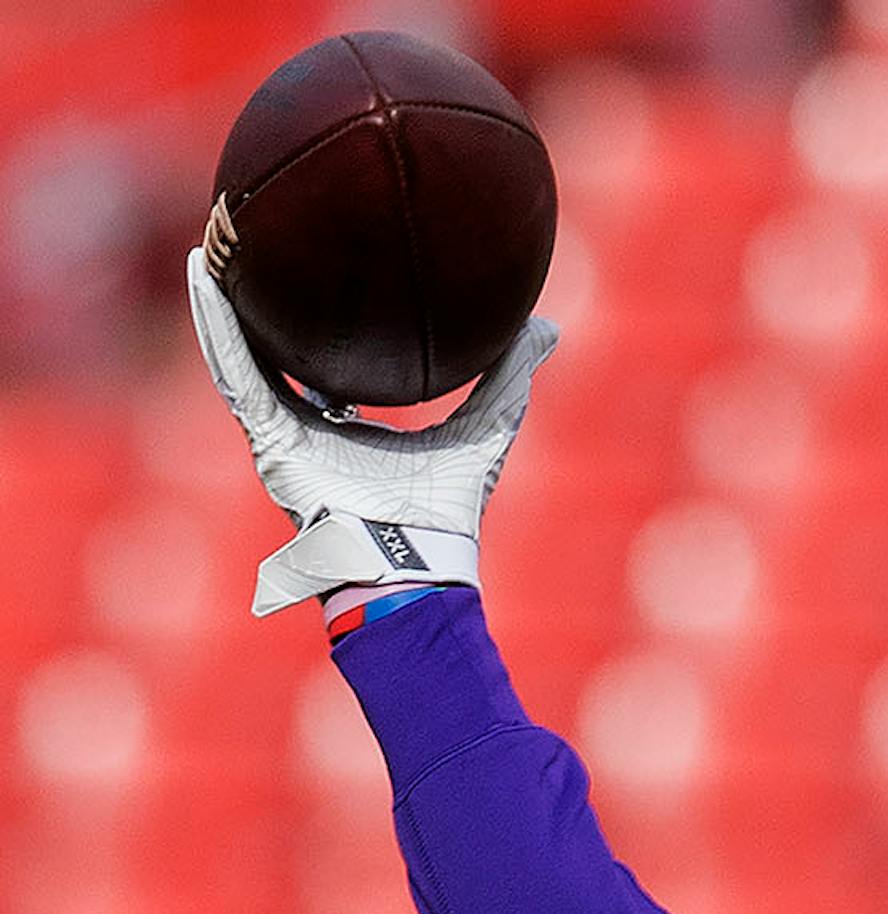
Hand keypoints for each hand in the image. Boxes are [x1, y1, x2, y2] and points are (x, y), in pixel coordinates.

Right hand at [185, 246, 558, 616]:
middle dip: (259, 303)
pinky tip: (205, 277)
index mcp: (349, 428)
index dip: (319, 321)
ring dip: (220, 301)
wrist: (418, 561)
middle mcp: (308, 429)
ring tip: (212, 240)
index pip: (326, 365)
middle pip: (274, 354)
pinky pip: (235, 372)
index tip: (324, 269)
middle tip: (254, 241)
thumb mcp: (486, 427)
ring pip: (239, 354)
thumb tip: (545, 326)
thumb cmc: (448, 512)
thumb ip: (510, 378)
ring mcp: (282, 435)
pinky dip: (216, 326)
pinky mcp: (267, 440)